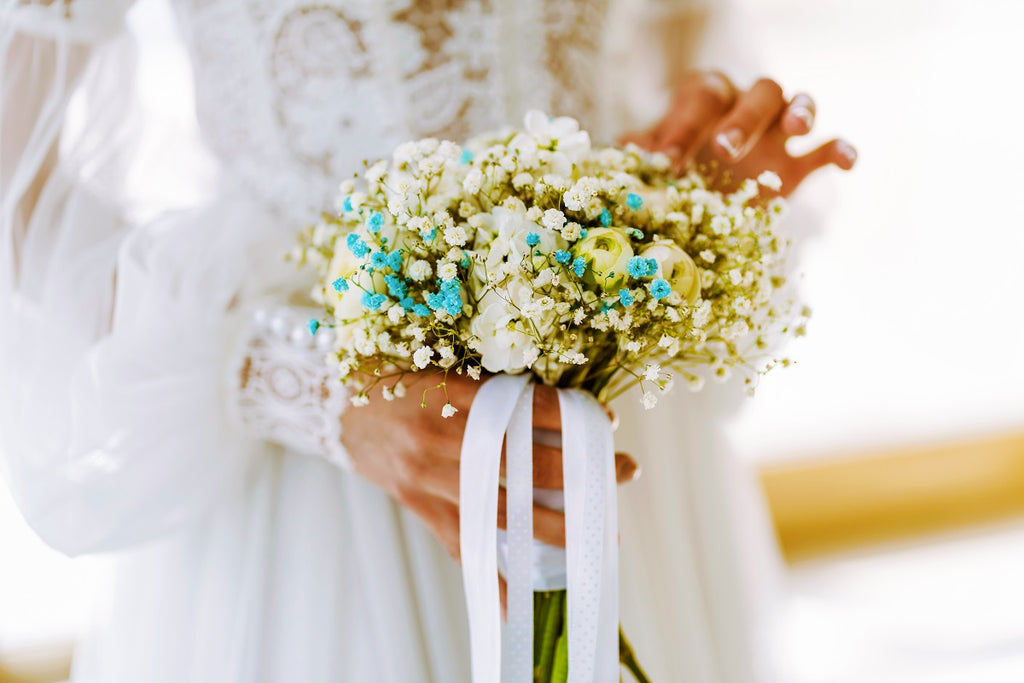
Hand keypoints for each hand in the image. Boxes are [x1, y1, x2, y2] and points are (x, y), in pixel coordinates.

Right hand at [340, 372, 638, 560]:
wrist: (336, 405)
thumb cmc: (395, 375)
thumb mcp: (441, 364)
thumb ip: (490, 386)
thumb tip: (555, 404)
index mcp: (448, 396)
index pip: (521, 408)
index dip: (567, 416)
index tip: (604, 422)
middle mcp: (439, 441)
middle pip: (521, 464)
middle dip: (578, 471)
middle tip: (624, 470)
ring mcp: (427, 480)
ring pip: (500, 510)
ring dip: (553, 524)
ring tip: (596, 533)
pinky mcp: (418, 506)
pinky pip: (459, 544)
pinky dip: (490, 573)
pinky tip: (518, 599)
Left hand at [622, 71, 855, 196]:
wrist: (697, 203)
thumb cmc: (672, 172)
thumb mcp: (652, 165)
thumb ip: (640, 157)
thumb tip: (622, 155)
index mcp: (704, 99)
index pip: (700, 98)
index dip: (683, 126)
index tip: (665, 161)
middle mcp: (743, 105)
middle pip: (754, 93)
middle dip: (741, 119)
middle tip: (724, 151)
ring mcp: (775, 131)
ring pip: (795, 101)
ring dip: (800, 110)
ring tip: (796, 127)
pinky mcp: (797, 163)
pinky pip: (827, 146)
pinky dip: (840, 149)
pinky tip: (848, 163)